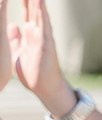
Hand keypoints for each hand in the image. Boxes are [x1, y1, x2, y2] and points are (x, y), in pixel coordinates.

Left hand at [8, 0, 72, 118]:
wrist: (45, 88)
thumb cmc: (33, 73)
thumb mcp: (18, 52)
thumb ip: (15, 38)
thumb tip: (13, 25)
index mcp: (30, 34)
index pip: (26, 11)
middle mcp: (37, 32)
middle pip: (33, 8)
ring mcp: (43, 36)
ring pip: (39, 12)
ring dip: (37, 0)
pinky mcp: (46, 42)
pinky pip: (44, 23)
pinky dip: (42, 11)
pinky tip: (40, 0)